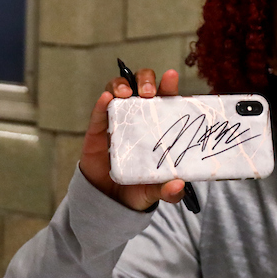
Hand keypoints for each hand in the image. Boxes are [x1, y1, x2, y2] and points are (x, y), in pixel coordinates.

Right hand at [79, 67, 186, 210]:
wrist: (109, 200)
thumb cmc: (138, 187)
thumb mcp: (155, 190)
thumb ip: (168, 190)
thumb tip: (178, 186)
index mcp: (158, 124)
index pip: (165, 97)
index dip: (168, 84)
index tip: (171, 76)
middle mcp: (138, 116)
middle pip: (142, 85)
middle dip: (145, 81)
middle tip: (148, 92)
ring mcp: (117, 120)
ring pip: (118, 89)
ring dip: (122, 85)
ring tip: (127, 94)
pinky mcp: (97, 129)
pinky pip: (98, 112)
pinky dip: (102, 102)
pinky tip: (106, 98)